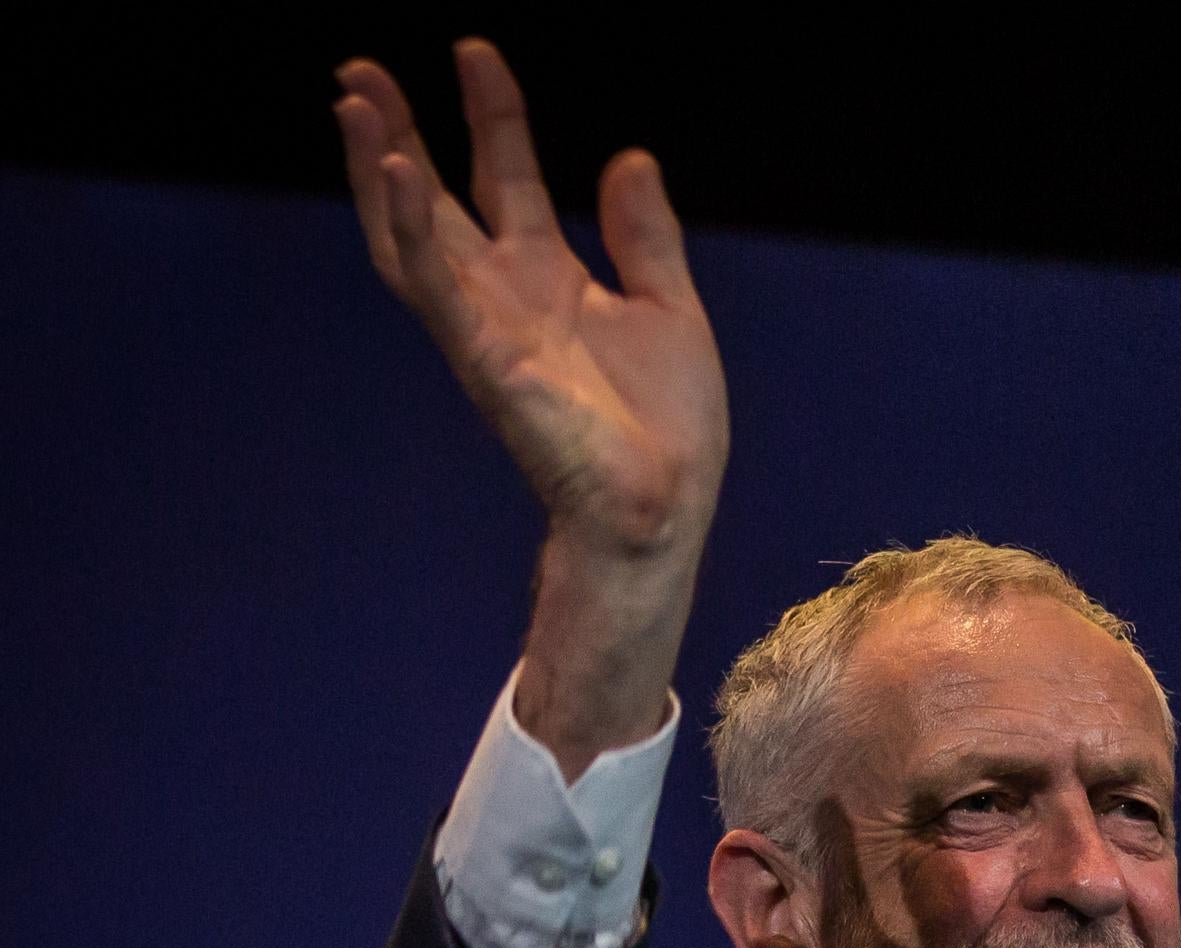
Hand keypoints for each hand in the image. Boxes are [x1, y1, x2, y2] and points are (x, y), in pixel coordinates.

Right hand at [335, 40, 729, 770]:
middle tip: (361, 69)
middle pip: (435, 198)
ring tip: (357, 105)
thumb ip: (645, 235)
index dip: (492, 114)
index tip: (475, 52)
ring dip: (379, 172)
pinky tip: (397, 172)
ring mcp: (487, 327)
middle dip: (398, 133)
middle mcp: (504, 296)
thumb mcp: (668, 306)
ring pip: (412, 236)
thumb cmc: (668, 427)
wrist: (665, 506)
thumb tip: (629, 156)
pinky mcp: (485, 360)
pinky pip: (434, 288)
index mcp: (549, 278)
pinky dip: (411, 229)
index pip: (508, 177)